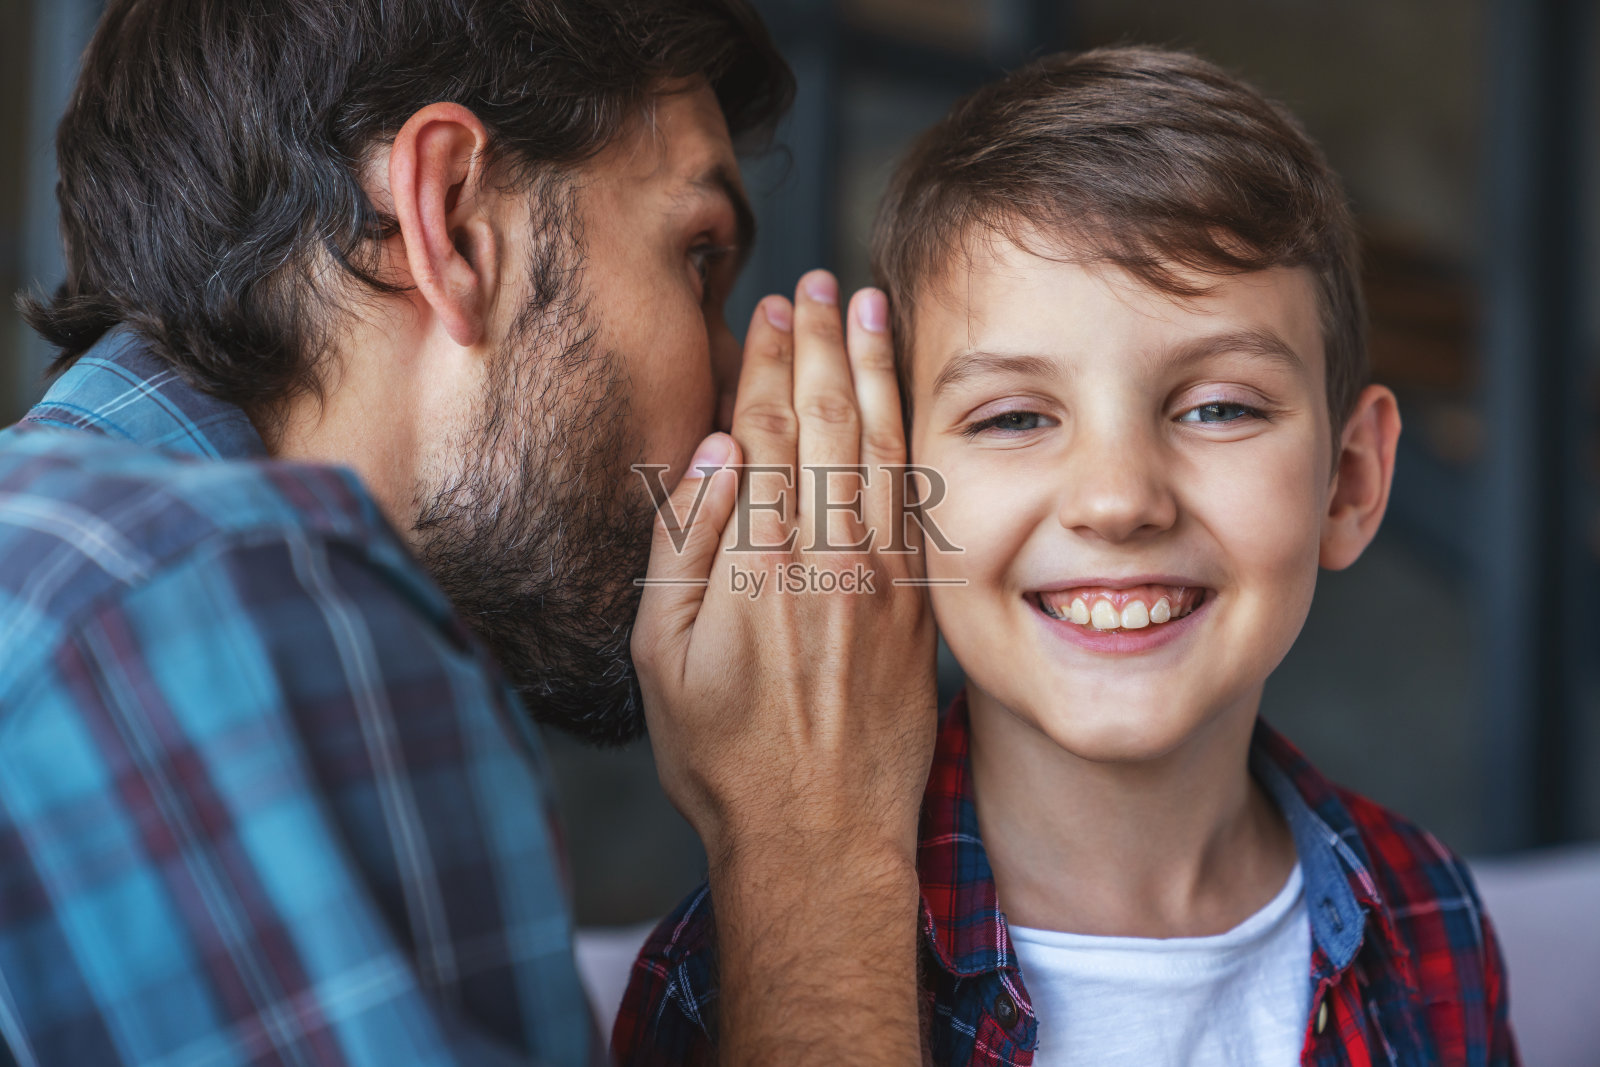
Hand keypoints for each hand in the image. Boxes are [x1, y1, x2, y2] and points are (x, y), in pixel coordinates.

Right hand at [631, 270, 936, 1062]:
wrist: (818, 835)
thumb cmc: (722, 754)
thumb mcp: (661, 657)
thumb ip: (682, 543)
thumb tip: (715, 451)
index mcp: (755, 563)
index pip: (766, 432)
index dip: (768, 363)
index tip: (770, 312)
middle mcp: (826, 556)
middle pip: (827, 422)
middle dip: (821, 344)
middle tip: (819, 283)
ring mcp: (881, 579)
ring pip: (881, 448)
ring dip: (875, 372)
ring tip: (870, 309)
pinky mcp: (918, 604)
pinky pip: (916, 499)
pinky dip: (911, 437)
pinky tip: (907, 401)